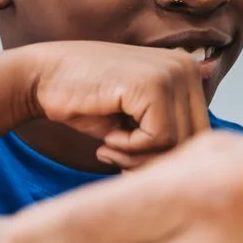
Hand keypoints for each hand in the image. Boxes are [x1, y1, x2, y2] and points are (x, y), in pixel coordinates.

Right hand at [2, 41, 211, 169]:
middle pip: (196, 139)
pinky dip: (129, 149)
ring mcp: (173, 72)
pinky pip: (158, 139)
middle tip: (119, 159)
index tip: (133, 159)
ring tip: (110, 148)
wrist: (40, 78)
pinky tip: (107, 137)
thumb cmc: (88, 104)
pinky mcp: (153, 84)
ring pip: (179, 143)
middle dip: (157, 160)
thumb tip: (201, 173)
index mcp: (189, 74)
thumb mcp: (137, 120)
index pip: (202, 133)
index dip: (168, 158)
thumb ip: (169, 134)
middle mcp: (187, 68)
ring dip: (140, 158)